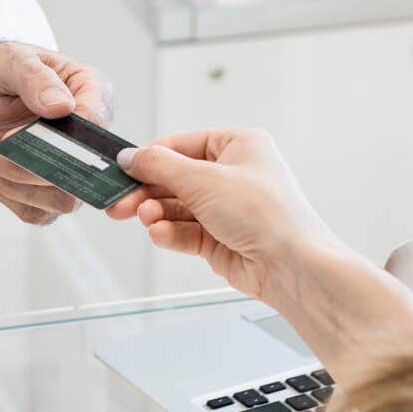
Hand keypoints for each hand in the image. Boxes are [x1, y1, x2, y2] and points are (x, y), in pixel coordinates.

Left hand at [0, 42, 114, 224]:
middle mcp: (84, 136)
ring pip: (61, 200)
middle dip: (32, 168)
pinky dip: (7, 195)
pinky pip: (36, 213)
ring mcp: (65, 166)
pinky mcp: (40, 190)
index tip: (16, 132)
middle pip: (83, 174)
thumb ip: (34, 78)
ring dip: (14, 182)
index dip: (61, 137)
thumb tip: (61, 106)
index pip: (97, 123)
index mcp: (90, 93)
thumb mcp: (7, 59)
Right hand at [107, 128, 339, 304]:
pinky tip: (160, 235)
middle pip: (175, 178)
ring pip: (178, 207)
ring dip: (158, 214)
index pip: (182, 145)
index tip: (121, 169)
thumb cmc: (265, 213)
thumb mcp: (204, 179)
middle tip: (119, 202)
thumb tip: (130, 157)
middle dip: (147, 192)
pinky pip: (186, 232)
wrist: (292, 266)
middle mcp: (234, 175)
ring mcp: (228, 209)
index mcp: (239, 146)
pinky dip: (170, 233)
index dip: (150, 158)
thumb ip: (160, 166)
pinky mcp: (222, 239)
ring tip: (147, 221)